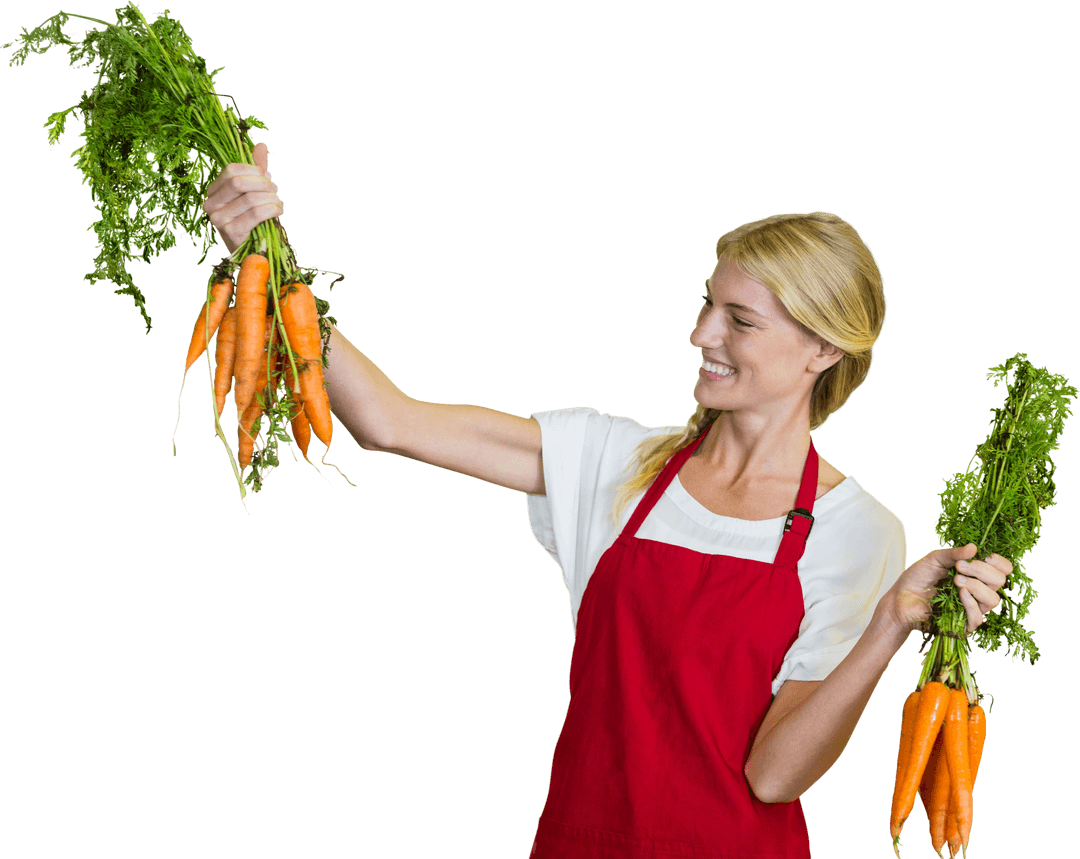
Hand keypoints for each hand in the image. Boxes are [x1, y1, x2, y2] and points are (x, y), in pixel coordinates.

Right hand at [202, 141, 282, 254]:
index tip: (268, 177)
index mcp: (213, 192)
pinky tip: (279, 211)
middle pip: (239, 182)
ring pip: (250, 198)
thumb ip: (256, 170)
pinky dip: (272, 209)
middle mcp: (210, 205)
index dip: (254, 170)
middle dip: (264, 184)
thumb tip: (260, 145)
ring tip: (279, 203)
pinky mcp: (231, 233)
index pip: (231, 170)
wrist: (254, 252)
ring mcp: (218, 220)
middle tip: (276, 190)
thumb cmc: (254, 221)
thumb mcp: (254, 193)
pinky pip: (256, 213)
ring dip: (272, 198)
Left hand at [883, 543, 1010, 636]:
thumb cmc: (918, 578)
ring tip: (956, 580)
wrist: (900, 598)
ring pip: (993, 599)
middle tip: (960, 567)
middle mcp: (979, 590)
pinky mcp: (964, 624)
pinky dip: (970, 603)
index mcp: (976, 573)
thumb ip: (954, 554)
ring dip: (977, 586)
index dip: (998, 562)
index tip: (984, 554)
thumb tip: (975, 547)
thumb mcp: (934, 559)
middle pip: (1000, 581)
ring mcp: (973, 608)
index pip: (1003, 569)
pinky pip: (978, 617)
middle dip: (982, 571)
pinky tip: (959, 594)